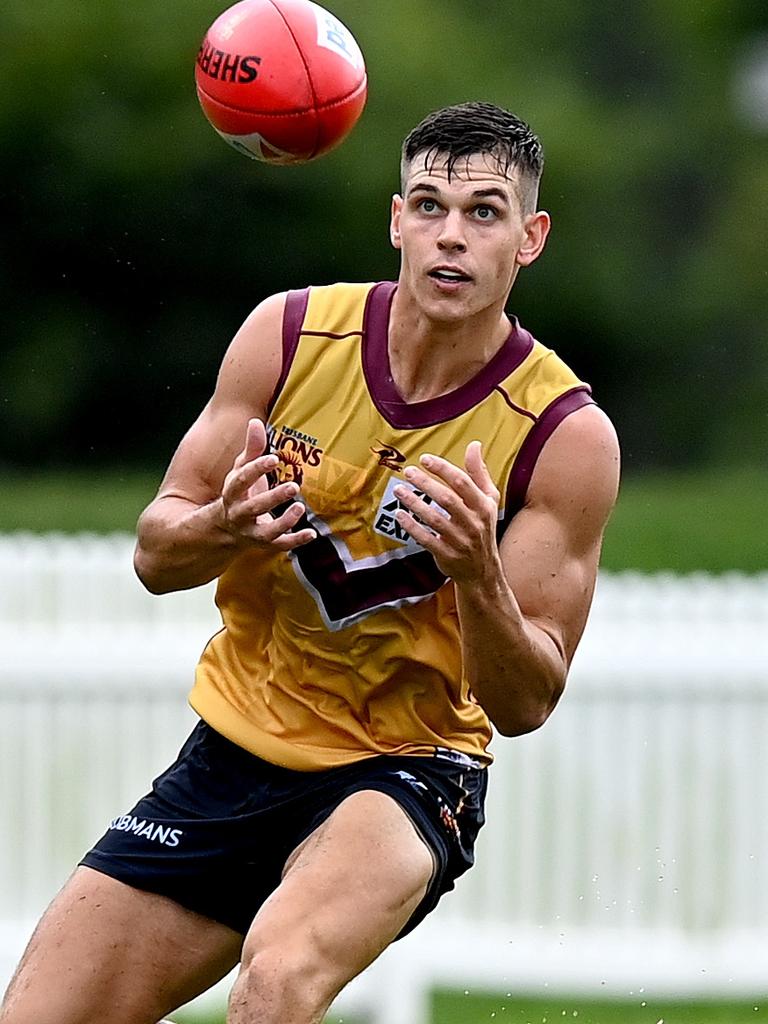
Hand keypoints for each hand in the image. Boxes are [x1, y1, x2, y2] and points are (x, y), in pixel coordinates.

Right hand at [221, 418, 315, 549]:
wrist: (225, 527)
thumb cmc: (240, 492)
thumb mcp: (241, 470)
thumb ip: (251, 449)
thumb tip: (255, 422)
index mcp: (233, 492)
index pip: (242, 480)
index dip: (256, 469)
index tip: (273, 458)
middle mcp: (239, 514)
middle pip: (253, 507)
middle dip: (273, 498)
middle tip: (294, 486)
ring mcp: (251, 531)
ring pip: (266, 532)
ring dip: (284, 522)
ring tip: (300, 508)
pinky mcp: (265, 544)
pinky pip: (280, 545)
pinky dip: (295, 541)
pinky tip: (311, 533)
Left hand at [392, 441, 501, 582]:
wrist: (483, 569)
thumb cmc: (483, 527)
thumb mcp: (488, 499)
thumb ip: (479, 472)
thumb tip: (474, 445)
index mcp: (483, 505)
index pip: (462, 482)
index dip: (442, 469)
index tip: (425, 459)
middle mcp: (473, 522)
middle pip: (447, 499)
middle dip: (426, 483)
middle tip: (408, 472)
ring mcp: (460, 540)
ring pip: (434, 519)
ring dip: (414, 503)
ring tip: (399, 490)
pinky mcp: (447, 554)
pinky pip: (426, 539)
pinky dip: (412, 527)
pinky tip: (400, 515)